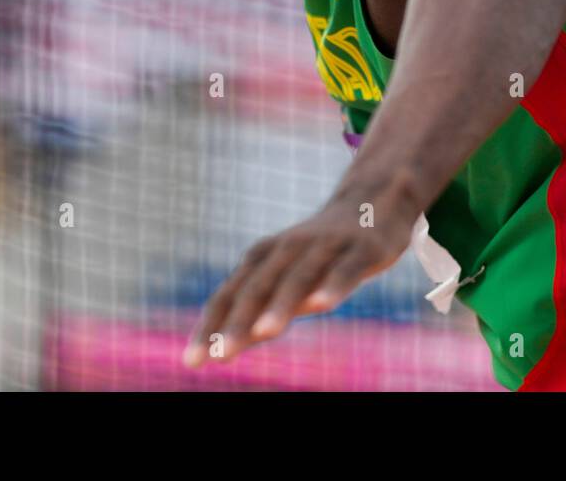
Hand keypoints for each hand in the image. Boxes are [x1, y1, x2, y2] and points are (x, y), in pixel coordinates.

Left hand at [181, 188, 416, 366]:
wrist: (374, 203)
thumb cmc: (321, 253)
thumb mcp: (287, 280)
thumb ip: (258, 312)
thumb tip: (222, 350)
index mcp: (264, 257)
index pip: (229, 296)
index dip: (210, 328)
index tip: (192, 361)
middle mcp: (288, 249)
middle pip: (257, 288)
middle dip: (237, 322)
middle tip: (220, 356)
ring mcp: (325, 247)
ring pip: (298, 278)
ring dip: (280, 305)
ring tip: (263, 333)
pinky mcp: (361, 249)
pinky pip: (344, 270)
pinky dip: (331, 286)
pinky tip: (321, 305)